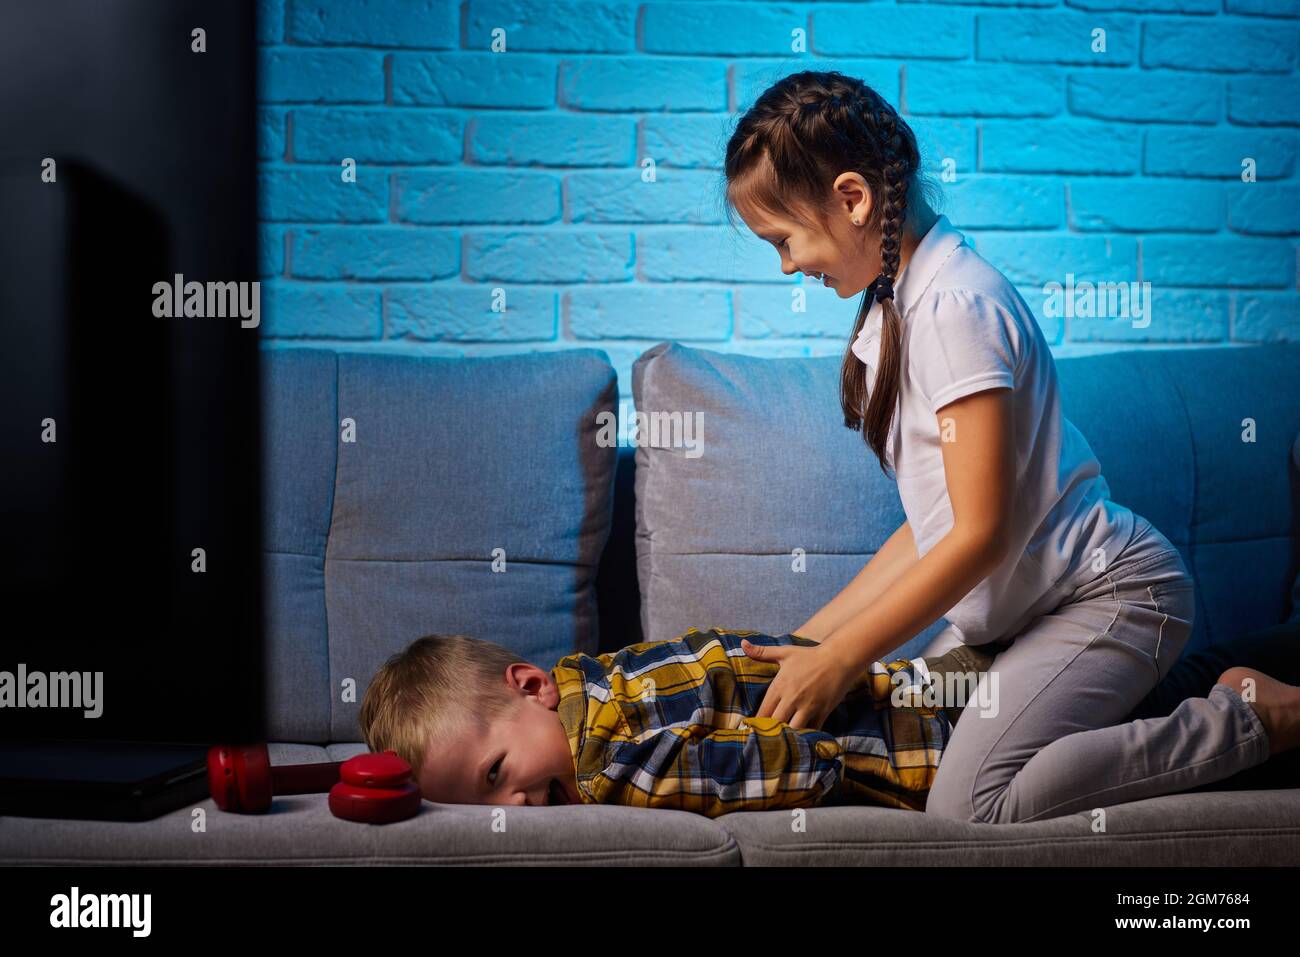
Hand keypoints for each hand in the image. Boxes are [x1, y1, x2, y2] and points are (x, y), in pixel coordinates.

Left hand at [741, 639, 856, 730]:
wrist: (839, 658)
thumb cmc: (810, 656)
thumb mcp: (784, 653)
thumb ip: (761, 652)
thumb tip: (743, 643)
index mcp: (779, 686)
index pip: (763, 711)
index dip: (757, 723)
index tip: (755, 730)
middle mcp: (792, 698)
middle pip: (775, 723)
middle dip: (770, 733)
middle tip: (767, 740)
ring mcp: (808, 706)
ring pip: (793, 730)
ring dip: (788, 735)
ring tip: (783, 741)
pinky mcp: (823, 712)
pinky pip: (812, 730)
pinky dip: (806, 736)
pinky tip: (802, 740)